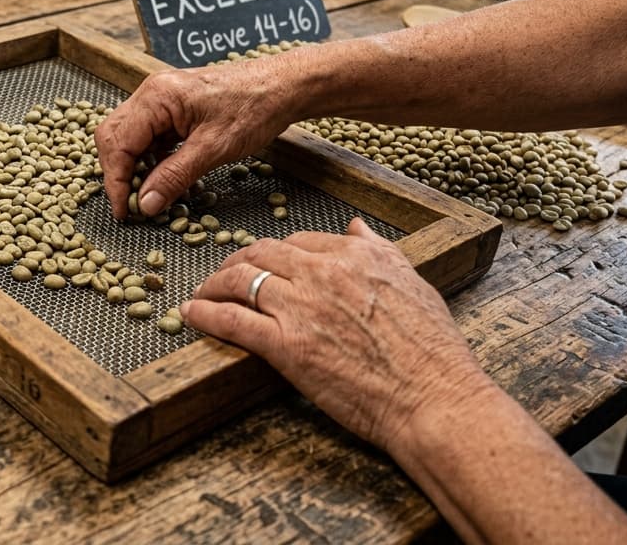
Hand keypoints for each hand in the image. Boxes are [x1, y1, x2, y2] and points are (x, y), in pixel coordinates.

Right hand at [94, 59, 296, 218]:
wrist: (284, 86)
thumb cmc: (255, 108)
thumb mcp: (214, 149)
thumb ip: (174, 177)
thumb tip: (145, 204)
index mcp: (157, 97)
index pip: (117, 143)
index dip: (116, 181)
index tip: (125, 211)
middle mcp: (152, 92)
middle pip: (113, 137)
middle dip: (119, 173)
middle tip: (133, 205)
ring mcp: (161, 98)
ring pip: (129, 137)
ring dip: (135, 167)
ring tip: (149, 195)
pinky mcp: (173, 107)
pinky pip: (148, 135)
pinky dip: (151, 159)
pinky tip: (164, 177)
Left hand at [181, 219, 493, 454]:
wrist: (435, 398)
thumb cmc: (432, 352)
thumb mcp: (413, 283)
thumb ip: (379, 251)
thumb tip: (357, 226)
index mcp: (355, 256)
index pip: (300, 240)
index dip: (276, 251)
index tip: (265, 262)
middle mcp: (324, 273)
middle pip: (261, 253)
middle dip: (235, 260)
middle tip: (223, 274)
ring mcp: (301, 308)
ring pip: (240, 279)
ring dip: (213, 283)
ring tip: (204, 292)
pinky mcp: (285, 346)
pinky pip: (231, 320)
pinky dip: (204, 313)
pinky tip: (191, 313)